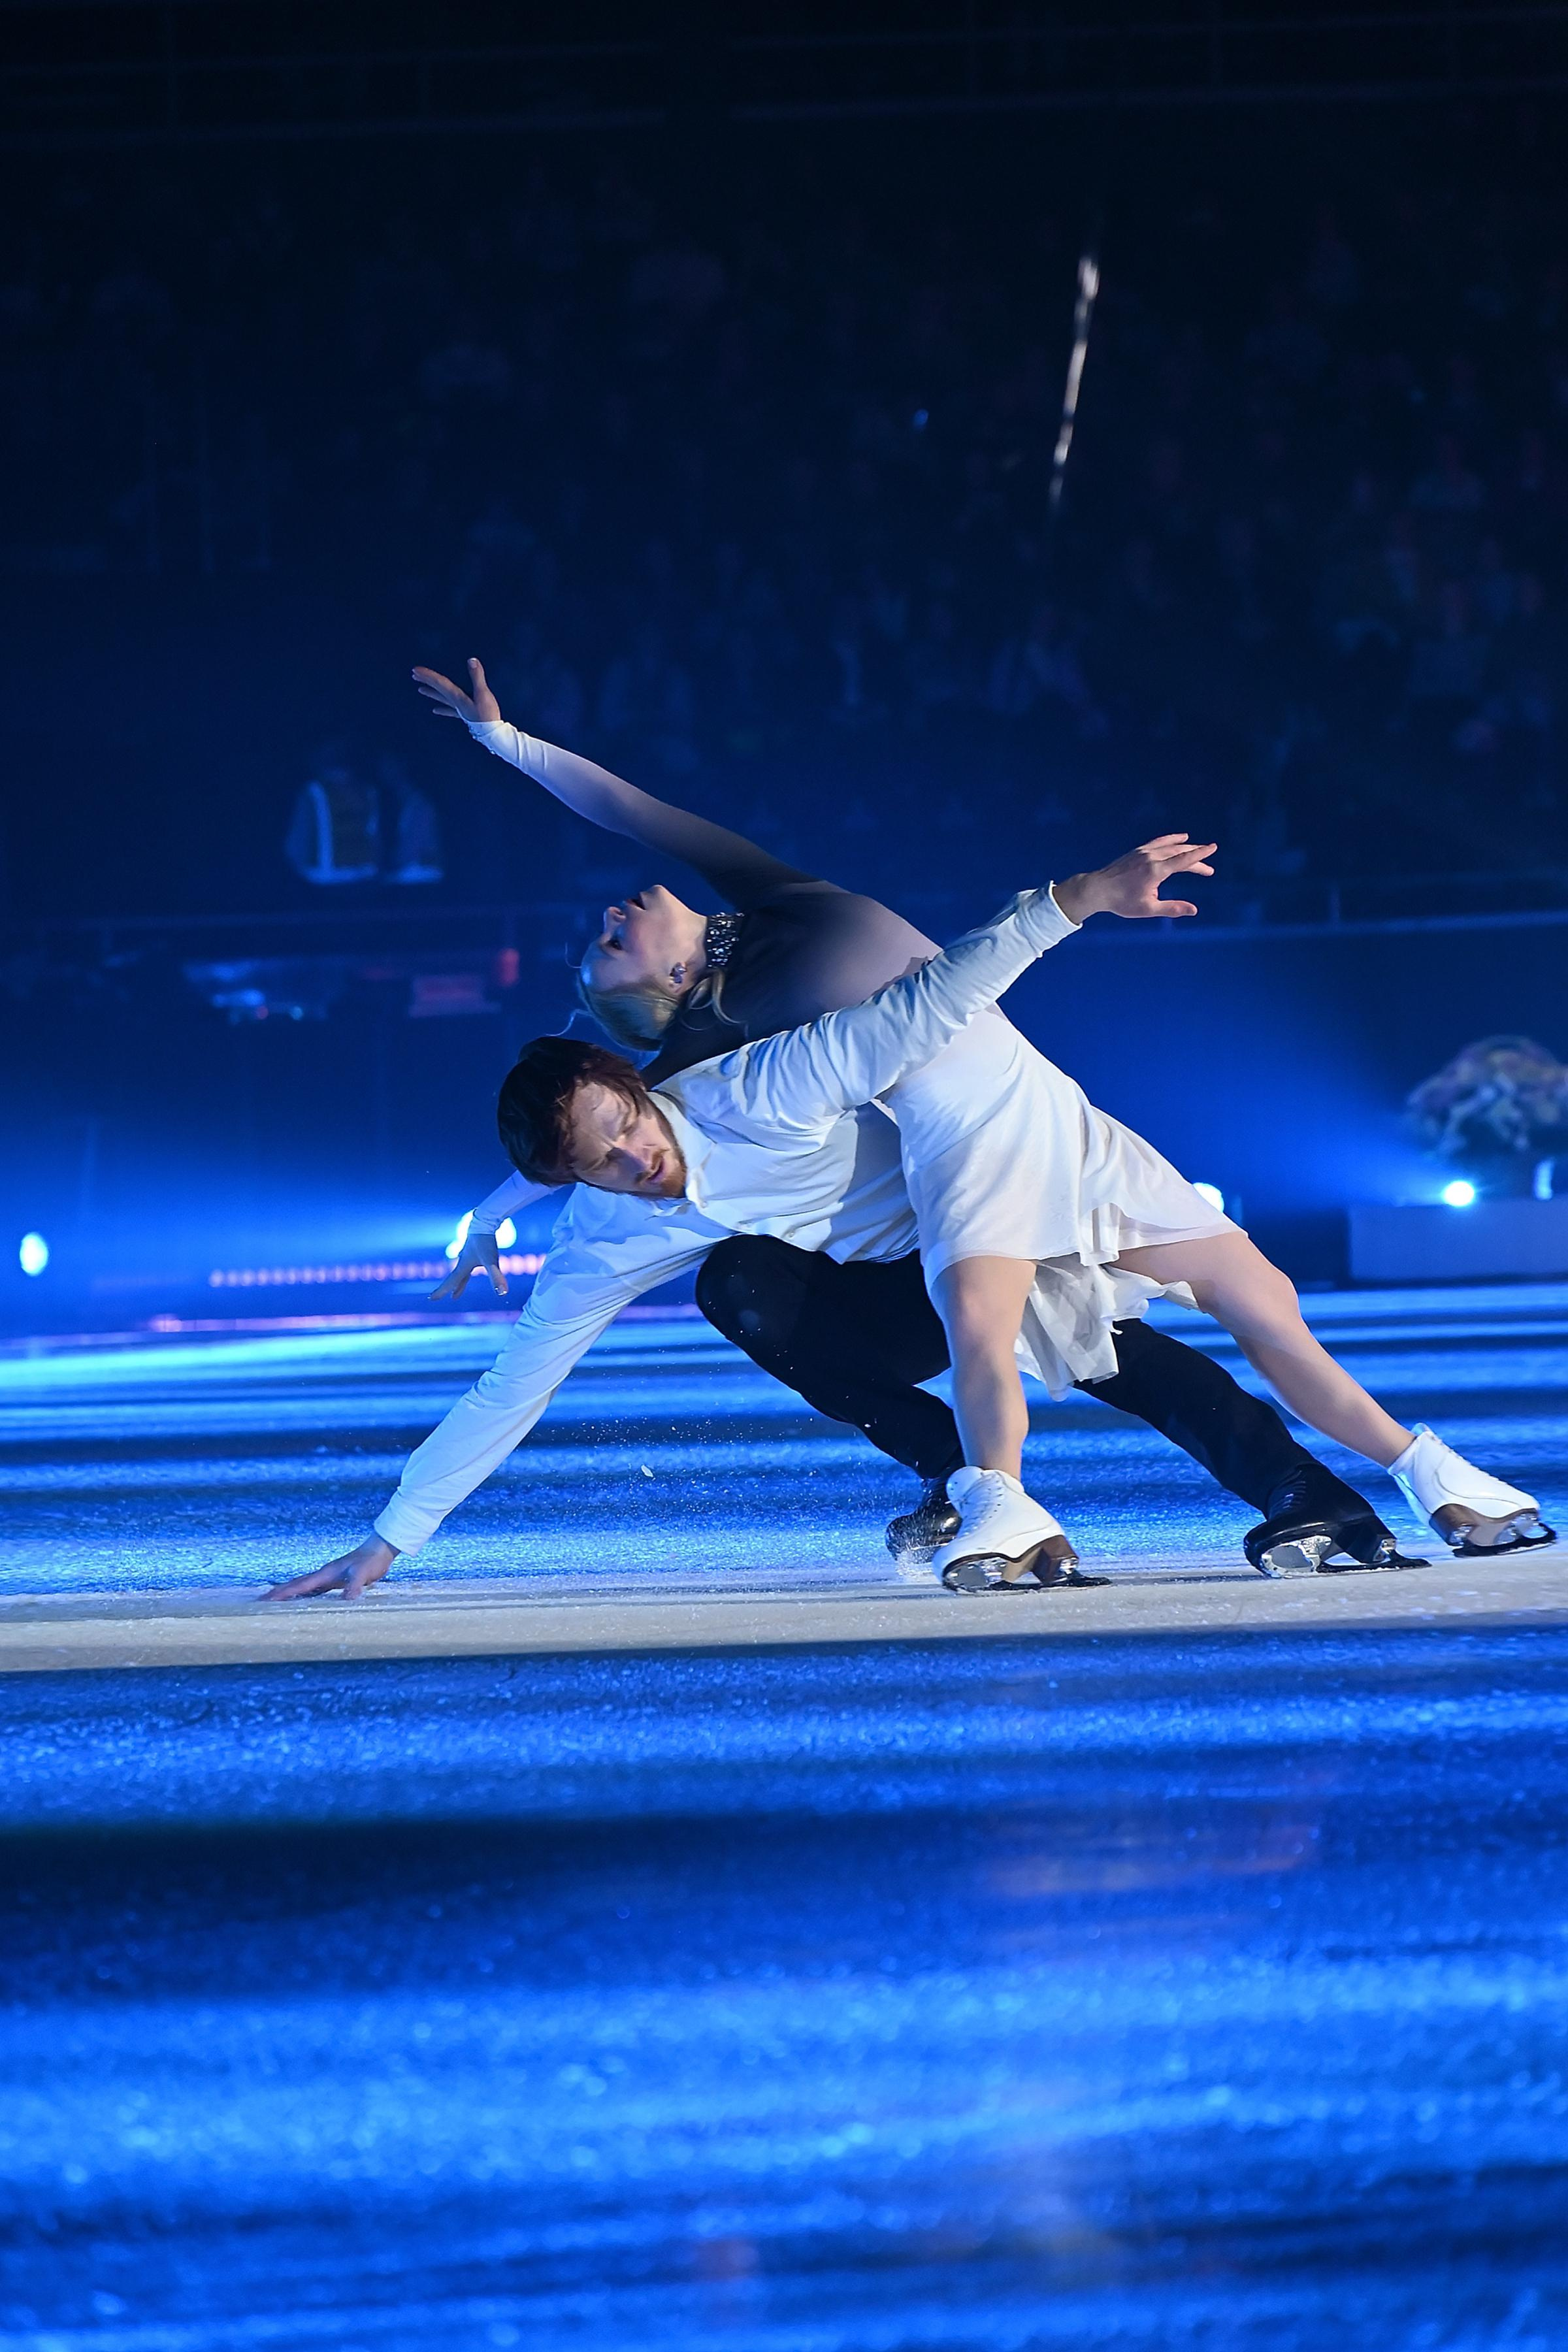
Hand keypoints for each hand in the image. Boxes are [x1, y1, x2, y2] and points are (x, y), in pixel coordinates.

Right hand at [266, 1534, 398, 1602]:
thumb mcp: (363, 1573)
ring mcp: (328, 1577)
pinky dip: (304, 1595)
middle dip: (279, 1593)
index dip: (283, 1592)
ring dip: (289, 1594)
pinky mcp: (335, 1580)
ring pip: (304, 1587)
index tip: (266, 1598)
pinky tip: (302, 1601)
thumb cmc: (371, 1560)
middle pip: (296, 1585)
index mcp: (325, 1573)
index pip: (300, 1585)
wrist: (380, 1550)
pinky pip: (315, 1590)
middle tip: (261, 1600)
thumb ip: (354, 1586)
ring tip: (275, 1602)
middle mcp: (323, 1575)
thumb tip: (347, 1599)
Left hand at [413, 656, 501, 724]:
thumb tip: (471, 660)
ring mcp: (458, 710)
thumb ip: (477, 677)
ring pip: (441, 699)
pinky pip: (450, 711)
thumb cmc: (487, 714)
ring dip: (431, 693)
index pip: (440, 683)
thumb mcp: (483, 694)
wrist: (492, 734)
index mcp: (457, 696)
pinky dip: (442, 709)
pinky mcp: (464, 715)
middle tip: (414, 676)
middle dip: (426, 681)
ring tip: (420, 690)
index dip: (428, 675)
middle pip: (438, 690)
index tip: (416, 670)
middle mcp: (455, 703)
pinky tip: (435, 710)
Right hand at [429, 1229, 507, 1301]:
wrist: (484, 1222)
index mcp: (463, 1266)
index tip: (431, 1298)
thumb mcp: (491, 1260)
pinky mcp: (474, 1251)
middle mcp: (463, 1261)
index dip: (442, 1291)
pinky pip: (468, 1265)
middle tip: (435, 1297)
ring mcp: (468, 1256)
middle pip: (453, 1279)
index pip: (451, 1282)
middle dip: (447, 1289)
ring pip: (461, 1274)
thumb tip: (502, 1292)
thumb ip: (496, 1276)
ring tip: (455, 1293)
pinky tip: (467, 1269)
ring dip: (457, 1284)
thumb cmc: (486, 1241)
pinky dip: (465, 1273)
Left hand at [1055, 834, 1216, 925]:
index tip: (1213, 847)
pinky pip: (1159, 841)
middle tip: (1209, 870)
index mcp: (1155, 871)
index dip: (1200, 855)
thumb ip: (1172, 908)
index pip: (1183, 860)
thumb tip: (1194, 910)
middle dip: (1196, 859)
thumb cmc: (1122, 902)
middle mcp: (1151, 857)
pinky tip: (1180, 838)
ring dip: (1186, 848)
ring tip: (1199, 849)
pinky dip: (1171, 839)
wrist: (1097, 889)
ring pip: (1170, 846)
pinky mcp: (1137, 851)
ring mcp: (1143, 852)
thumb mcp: (1148, 909)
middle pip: (1180, 853)